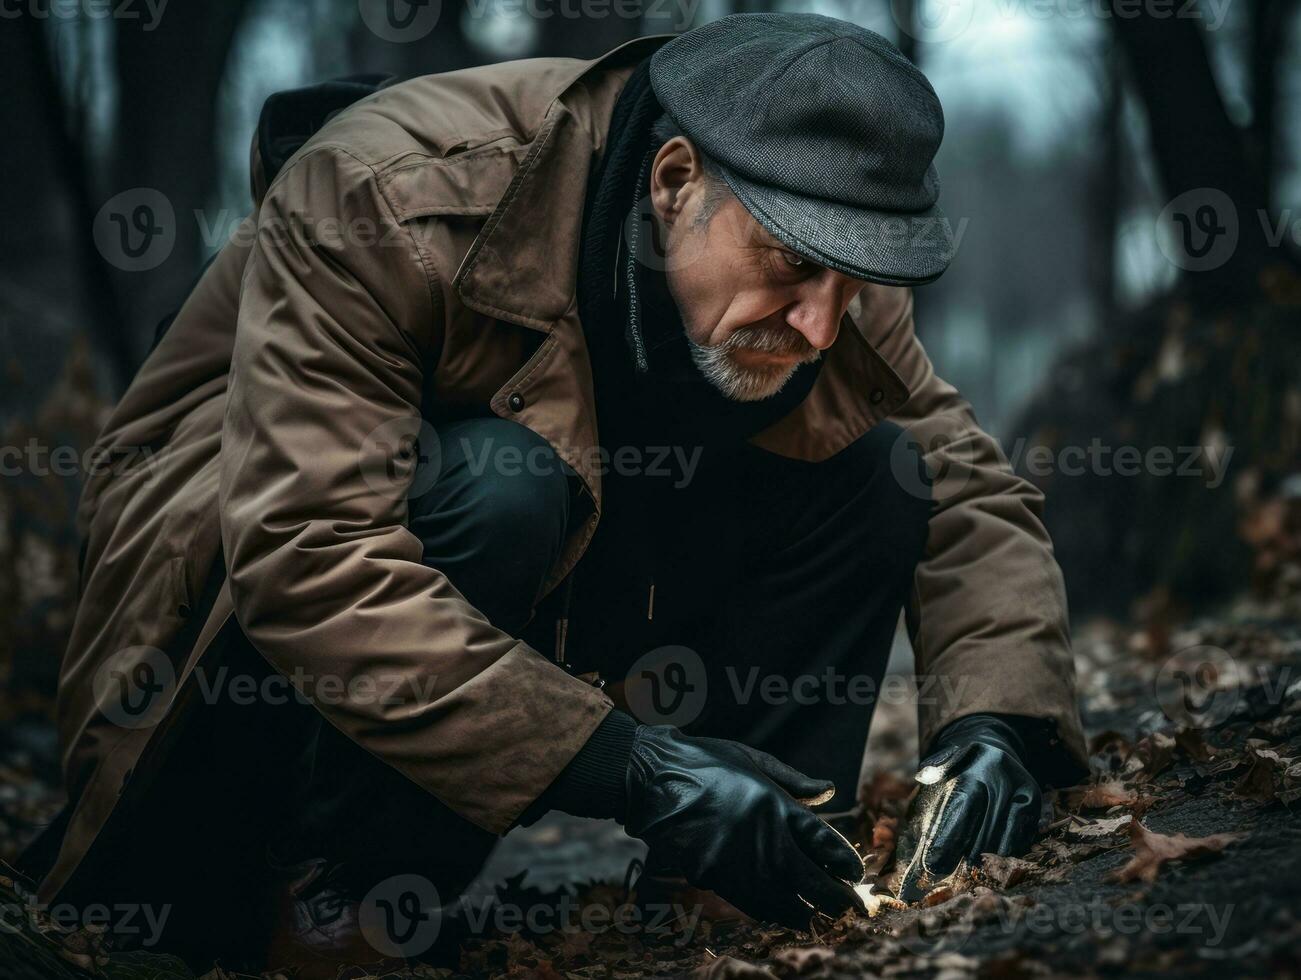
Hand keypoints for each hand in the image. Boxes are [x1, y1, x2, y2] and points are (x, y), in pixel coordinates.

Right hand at [624, 726, 864, 927]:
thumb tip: (829, 792)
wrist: (651, 775)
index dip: (846, 864)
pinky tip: (781, 912)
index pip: (827, 845)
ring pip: (784, 903)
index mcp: (777, 805)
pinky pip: (750, 902)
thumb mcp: (753, 759)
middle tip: (848, 907)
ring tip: (818, 917)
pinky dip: (771, 911)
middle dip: (835, 900)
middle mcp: (762, 838)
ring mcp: (737, 862)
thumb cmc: (704, 761)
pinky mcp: (711, 876)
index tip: (853, 874)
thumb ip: (794, 781)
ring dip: (806, 913)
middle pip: (813, 882)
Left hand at [895, 714, 1040, 902]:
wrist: (992, 746)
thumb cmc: (956, 767)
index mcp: (972, 763)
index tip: (934, 863)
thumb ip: (931, 784)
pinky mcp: (1033, 798)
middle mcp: (1000, 773)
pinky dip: (1006, 849)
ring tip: (969, 870)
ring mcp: (1020, 785)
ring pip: (1007, 833)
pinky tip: (991, 860)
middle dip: (966, 853)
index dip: (950, 838)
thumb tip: (919, 804)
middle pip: (986, 824)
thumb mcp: (940, 768)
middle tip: (948, 873)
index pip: (963, 806)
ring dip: (987, 856)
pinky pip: (1022, 833)